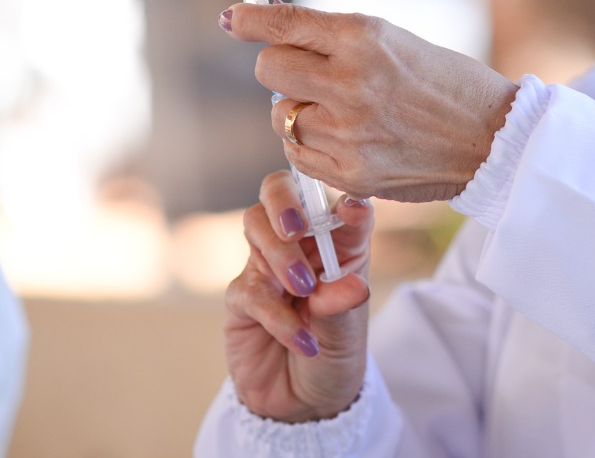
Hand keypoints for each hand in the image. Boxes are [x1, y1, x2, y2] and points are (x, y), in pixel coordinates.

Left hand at [220, 3, 518, 202]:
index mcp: (364, 39)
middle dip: (283, 67)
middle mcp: (350, 83)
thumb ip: (336, 38)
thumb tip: (274, 24)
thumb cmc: (446, 83)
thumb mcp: (394, 41)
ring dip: (301, 110)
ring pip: (281, 116)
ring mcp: (347, 132)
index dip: (249, 20)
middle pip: (269, 69)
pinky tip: (350, 139)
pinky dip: (314, 144)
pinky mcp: (348, 173)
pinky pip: (298, 154)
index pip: (284, 25)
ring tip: (346, 112)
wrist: (491, 140)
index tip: (232, 19)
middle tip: (311, 73)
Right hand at [224, 171, 374, 421]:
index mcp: (340, 244)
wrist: (303, 403)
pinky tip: (302, 340)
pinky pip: (251, 290)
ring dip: (280, 254)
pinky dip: (277, 315)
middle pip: (280, 192)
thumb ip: (341, 307)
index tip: (352, 210)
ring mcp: (267, 265)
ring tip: (304, 291)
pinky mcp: (242, 296)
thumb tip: (351, 286)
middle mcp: (302, 245)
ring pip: (257, 227)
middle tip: (297, 230)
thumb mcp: (348, 336)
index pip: (341, 206)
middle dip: (285, 202)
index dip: (345, 199)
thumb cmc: (334, 355)